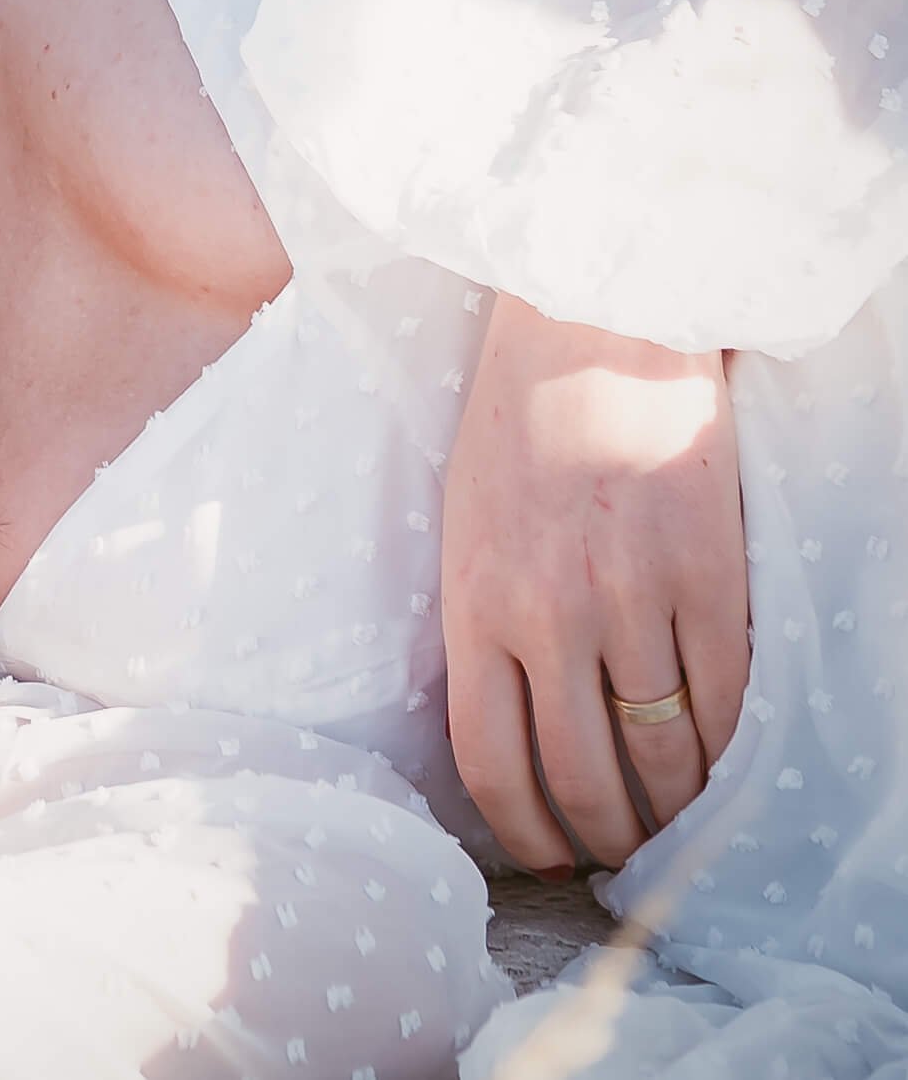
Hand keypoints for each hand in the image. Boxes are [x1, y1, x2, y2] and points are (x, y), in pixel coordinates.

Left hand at [441, 295, 747, 873]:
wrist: (592, 330)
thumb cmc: (515, 425)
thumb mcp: (462, 527)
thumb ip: (482, 624)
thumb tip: (507, 725)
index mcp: (475, 606)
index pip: (489, 764)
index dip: (522, 831)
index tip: (545, 856)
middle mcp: (548, 615)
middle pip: (581, 777)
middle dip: (603, 838)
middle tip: (618, 857)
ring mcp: (631, 599)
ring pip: (663, 754)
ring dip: (673, 809)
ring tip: (673, 825)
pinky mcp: (706, 575)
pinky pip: (724, 700)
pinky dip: (726, 751)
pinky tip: (720, 767)